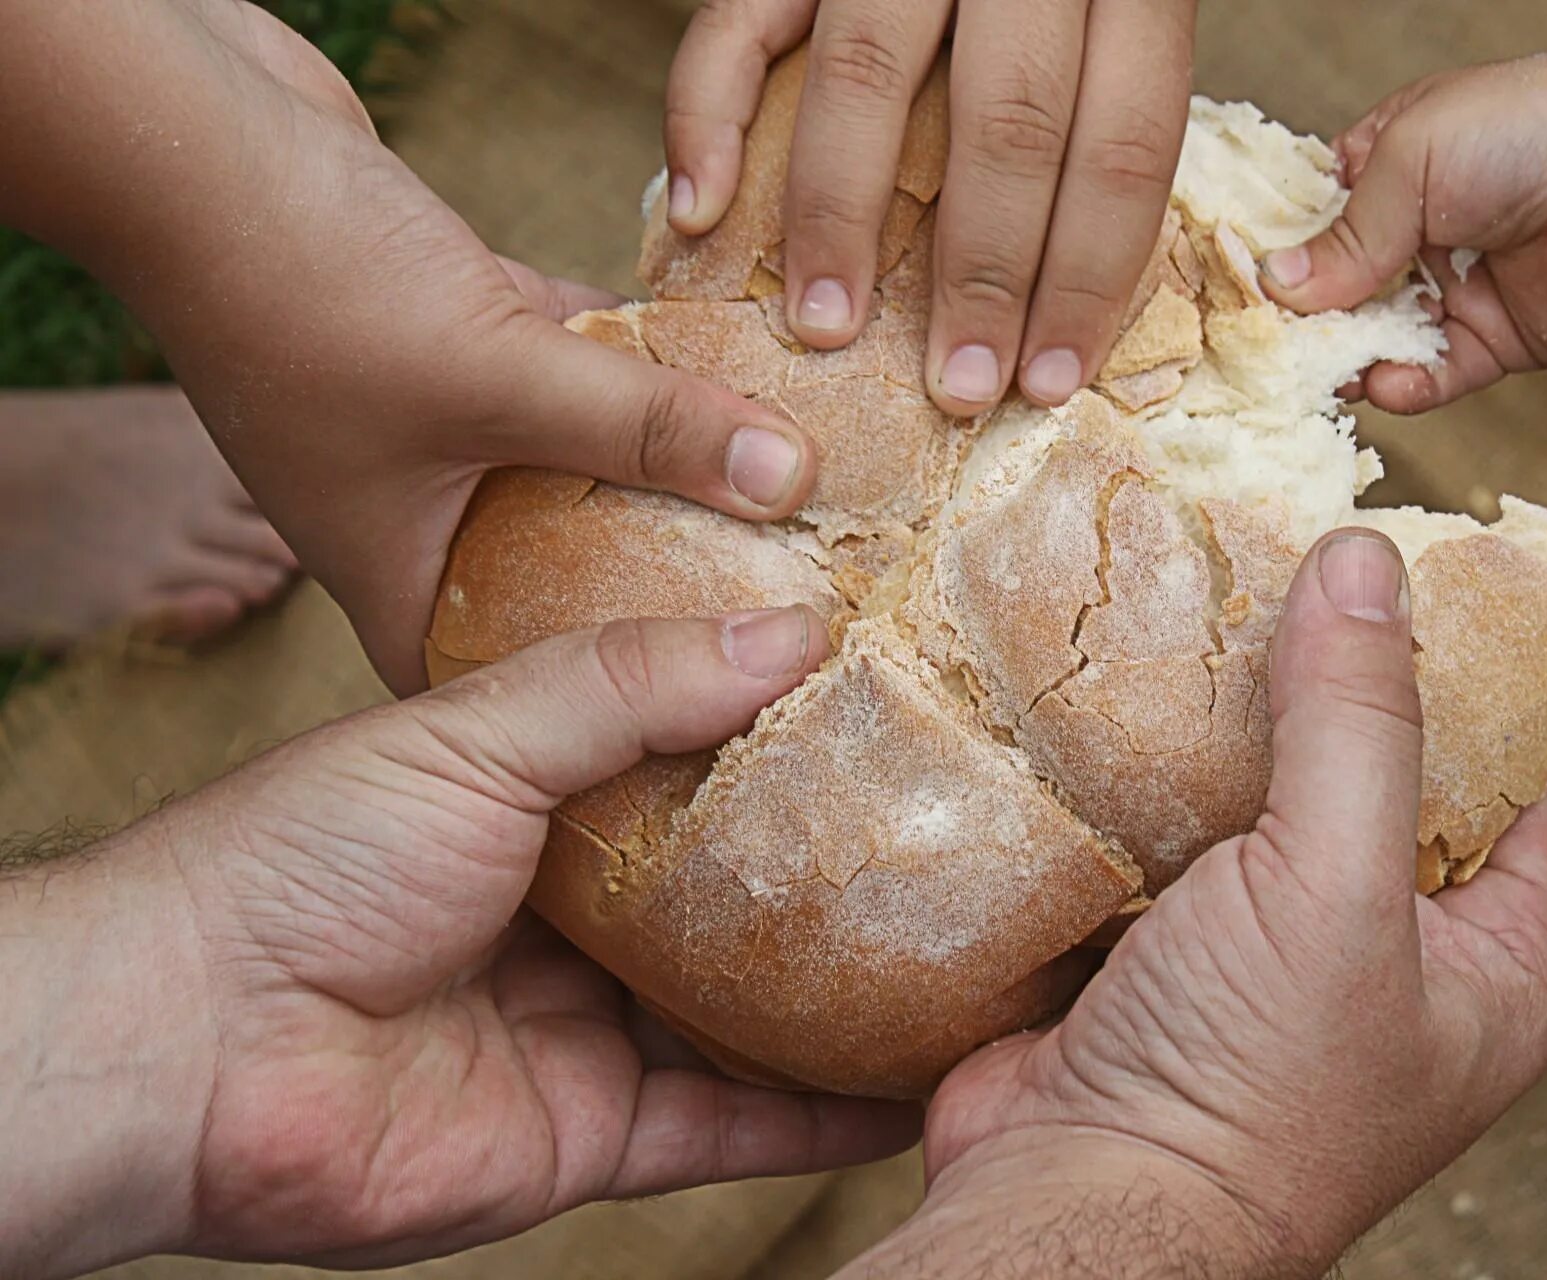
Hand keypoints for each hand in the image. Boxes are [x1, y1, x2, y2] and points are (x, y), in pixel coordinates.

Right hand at [0, 0, 819, 691]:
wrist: (187, 136)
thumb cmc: (303, 285)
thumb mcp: (497, 376)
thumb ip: (647, 428)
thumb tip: (796, 480)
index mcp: (399, 580)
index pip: (518, 690)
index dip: (616, 721)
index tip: (738, 716)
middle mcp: (422, 517)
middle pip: (575, 576)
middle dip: (679, 578)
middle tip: (802, 600)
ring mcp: (443, 428)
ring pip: (590, 462)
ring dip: (680, 458)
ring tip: (803, 493)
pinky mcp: (465, 338)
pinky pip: (583, 370)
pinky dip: (650, 362)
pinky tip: (748, 366)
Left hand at [1, 606, 916, 1278]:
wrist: (189, 1043)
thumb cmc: (304, 859)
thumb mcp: (473, 730)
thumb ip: (627, 683)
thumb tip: (791, 632)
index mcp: (543, 805)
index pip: (694, 765)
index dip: (787, 739)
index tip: (895, 704)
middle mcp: (578, 922)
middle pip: (739, 899)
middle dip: (841, 875)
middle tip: (971, 837)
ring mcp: (590, 1033)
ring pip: (755, 1019)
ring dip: (855, 999)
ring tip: (977, 961)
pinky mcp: (595, 1136)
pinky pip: (734, 1128)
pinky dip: (823, 1117)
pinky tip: (916, 1087)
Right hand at [664, 0, 1197, 413]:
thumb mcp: (1114, 21)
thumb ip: (1097, 118)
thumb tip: (1072, 300)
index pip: (1126, 144)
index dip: (1092, 277)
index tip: (1051, 380)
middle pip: (1013, 122)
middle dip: (986, 273)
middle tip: (956, 387)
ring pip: (871, 78)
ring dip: (844, 220)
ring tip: (828, 329)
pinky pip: (738, 21)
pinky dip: (705, 117)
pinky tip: (699, 211)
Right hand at [843, 531, 1546, 1277]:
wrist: (1071, 1207)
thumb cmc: (1246, 1088)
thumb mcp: (1334, 889)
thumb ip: (1359, 725)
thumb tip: (1366, 564)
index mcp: (1484, 976)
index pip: (1524, 798)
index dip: (1487, 689)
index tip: (1428, 582)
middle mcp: (1381, 969)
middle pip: (1379, 786)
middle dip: (1333, 687)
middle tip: (1293, 574)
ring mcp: (1262, 965)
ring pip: (1261, 805)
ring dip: (1226, 724)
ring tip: (1202, 608)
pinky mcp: (1157, 958)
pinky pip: (1164, 836)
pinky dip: (1142, 773)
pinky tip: (1116, 695)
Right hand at [1257, 50, 1546, 413]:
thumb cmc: (1531, 129)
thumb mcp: (1412, 160)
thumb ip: (1344, 234)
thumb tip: (1274, 290)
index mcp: (1383, 171)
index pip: (1304, 225)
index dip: (1268, 261)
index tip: (1227, 294)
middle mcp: (1410, 234)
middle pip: (1329, 294)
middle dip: (1296, 325)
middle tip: (1260, 354)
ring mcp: (1448, 291)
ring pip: (1372, 343)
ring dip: (1345, 362)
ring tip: (1323, 375)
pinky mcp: (1490, 344)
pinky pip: (1431, 379)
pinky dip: (1404, 388)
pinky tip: (1387, 384)